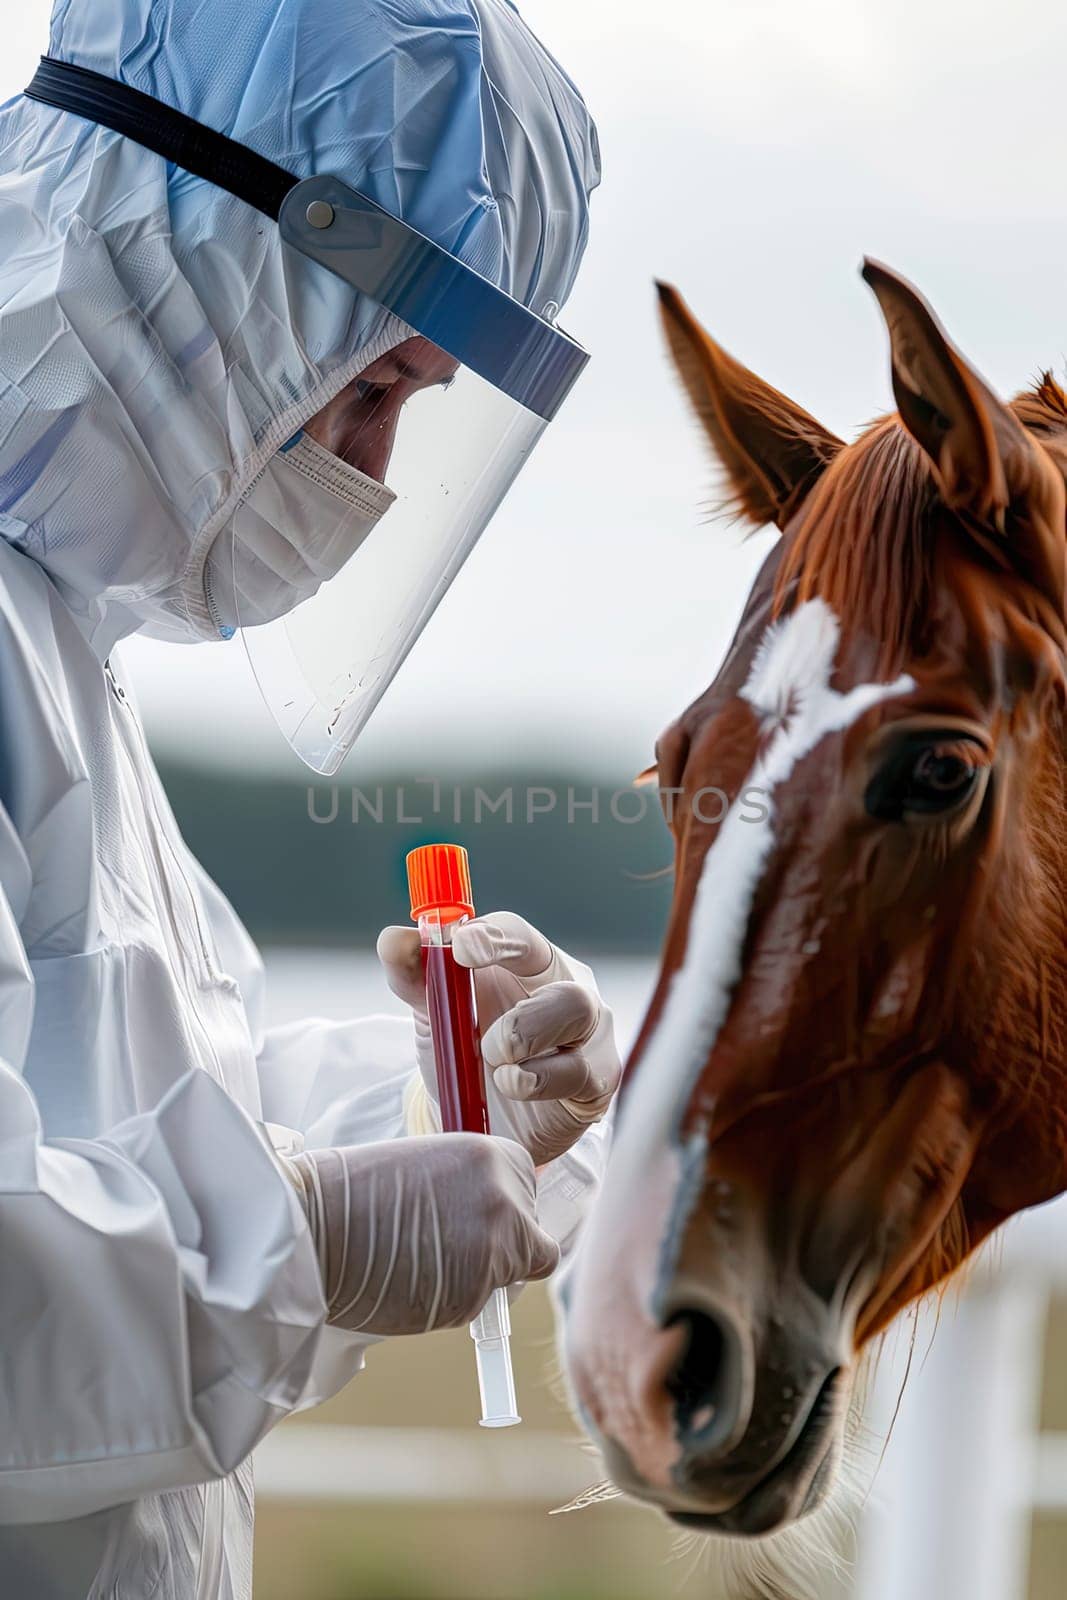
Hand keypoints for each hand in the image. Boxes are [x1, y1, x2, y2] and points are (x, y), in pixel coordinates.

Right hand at [285, 1135, 557, 1335]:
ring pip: (506, 1281)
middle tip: (451, 1249)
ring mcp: (493, 1251)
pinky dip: (451, 1302)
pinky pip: (475, 1307)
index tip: (475, 1218)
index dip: (507, 1213)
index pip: (532, 1197)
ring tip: (419, 1260)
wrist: (313, 1225)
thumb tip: (502, 1220)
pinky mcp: (472, 1297)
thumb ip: (474, 1187)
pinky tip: (410, 1280)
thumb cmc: (358, 1190)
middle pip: (534, 1246)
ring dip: (476, 1280)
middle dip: (504, 1254)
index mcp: (494, 1157)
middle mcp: (505, 1200)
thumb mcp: (430, 1165)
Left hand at [377, 912, 621, 1165]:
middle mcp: (569, 989)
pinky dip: (532, 1081)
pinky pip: (575, 1073)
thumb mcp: (435, 1014)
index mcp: (529, 962)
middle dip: (521, 1009)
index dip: (493, 937)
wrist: (484, 1118)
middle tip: (482, 1036)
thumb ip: (415, 977)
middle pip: (566, 982)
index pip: (520, 936)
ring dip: (522, 1042)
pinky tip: (510, 1086)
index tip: (460, 945)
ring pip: (577, 1017)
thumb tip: (393, 939)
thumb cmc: (469, 1050)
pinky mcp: (597, 1080)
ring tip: (491, 1061)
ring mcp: (591, 1035)